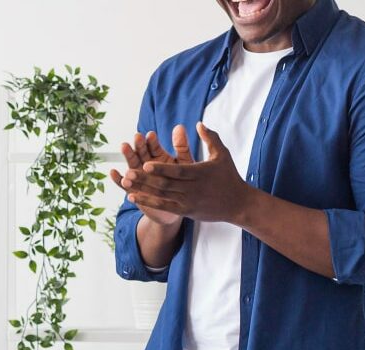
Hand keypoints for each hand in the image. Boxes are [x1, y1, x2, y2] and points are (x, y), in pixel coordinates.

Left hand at [123, 122, 254, 224]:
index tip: (145, 163)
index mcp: (200, 173)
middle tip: (128, 172)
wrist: (238, 204)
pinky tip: (133, 197)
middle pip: (166, 184)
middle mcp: (192, 189)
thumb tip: (198, 123)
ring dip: (142, 190)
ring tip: (126, 183)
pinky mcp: (186, 211)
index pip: (177, 171)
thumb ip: (210, 138)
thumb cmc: (229, 176)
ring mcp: (188, 201)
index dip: (161, 168)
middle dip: (146, 179)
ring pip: (162, 196)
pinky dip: (148, 202)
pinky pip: (164, 206)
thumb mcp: (222, 154)